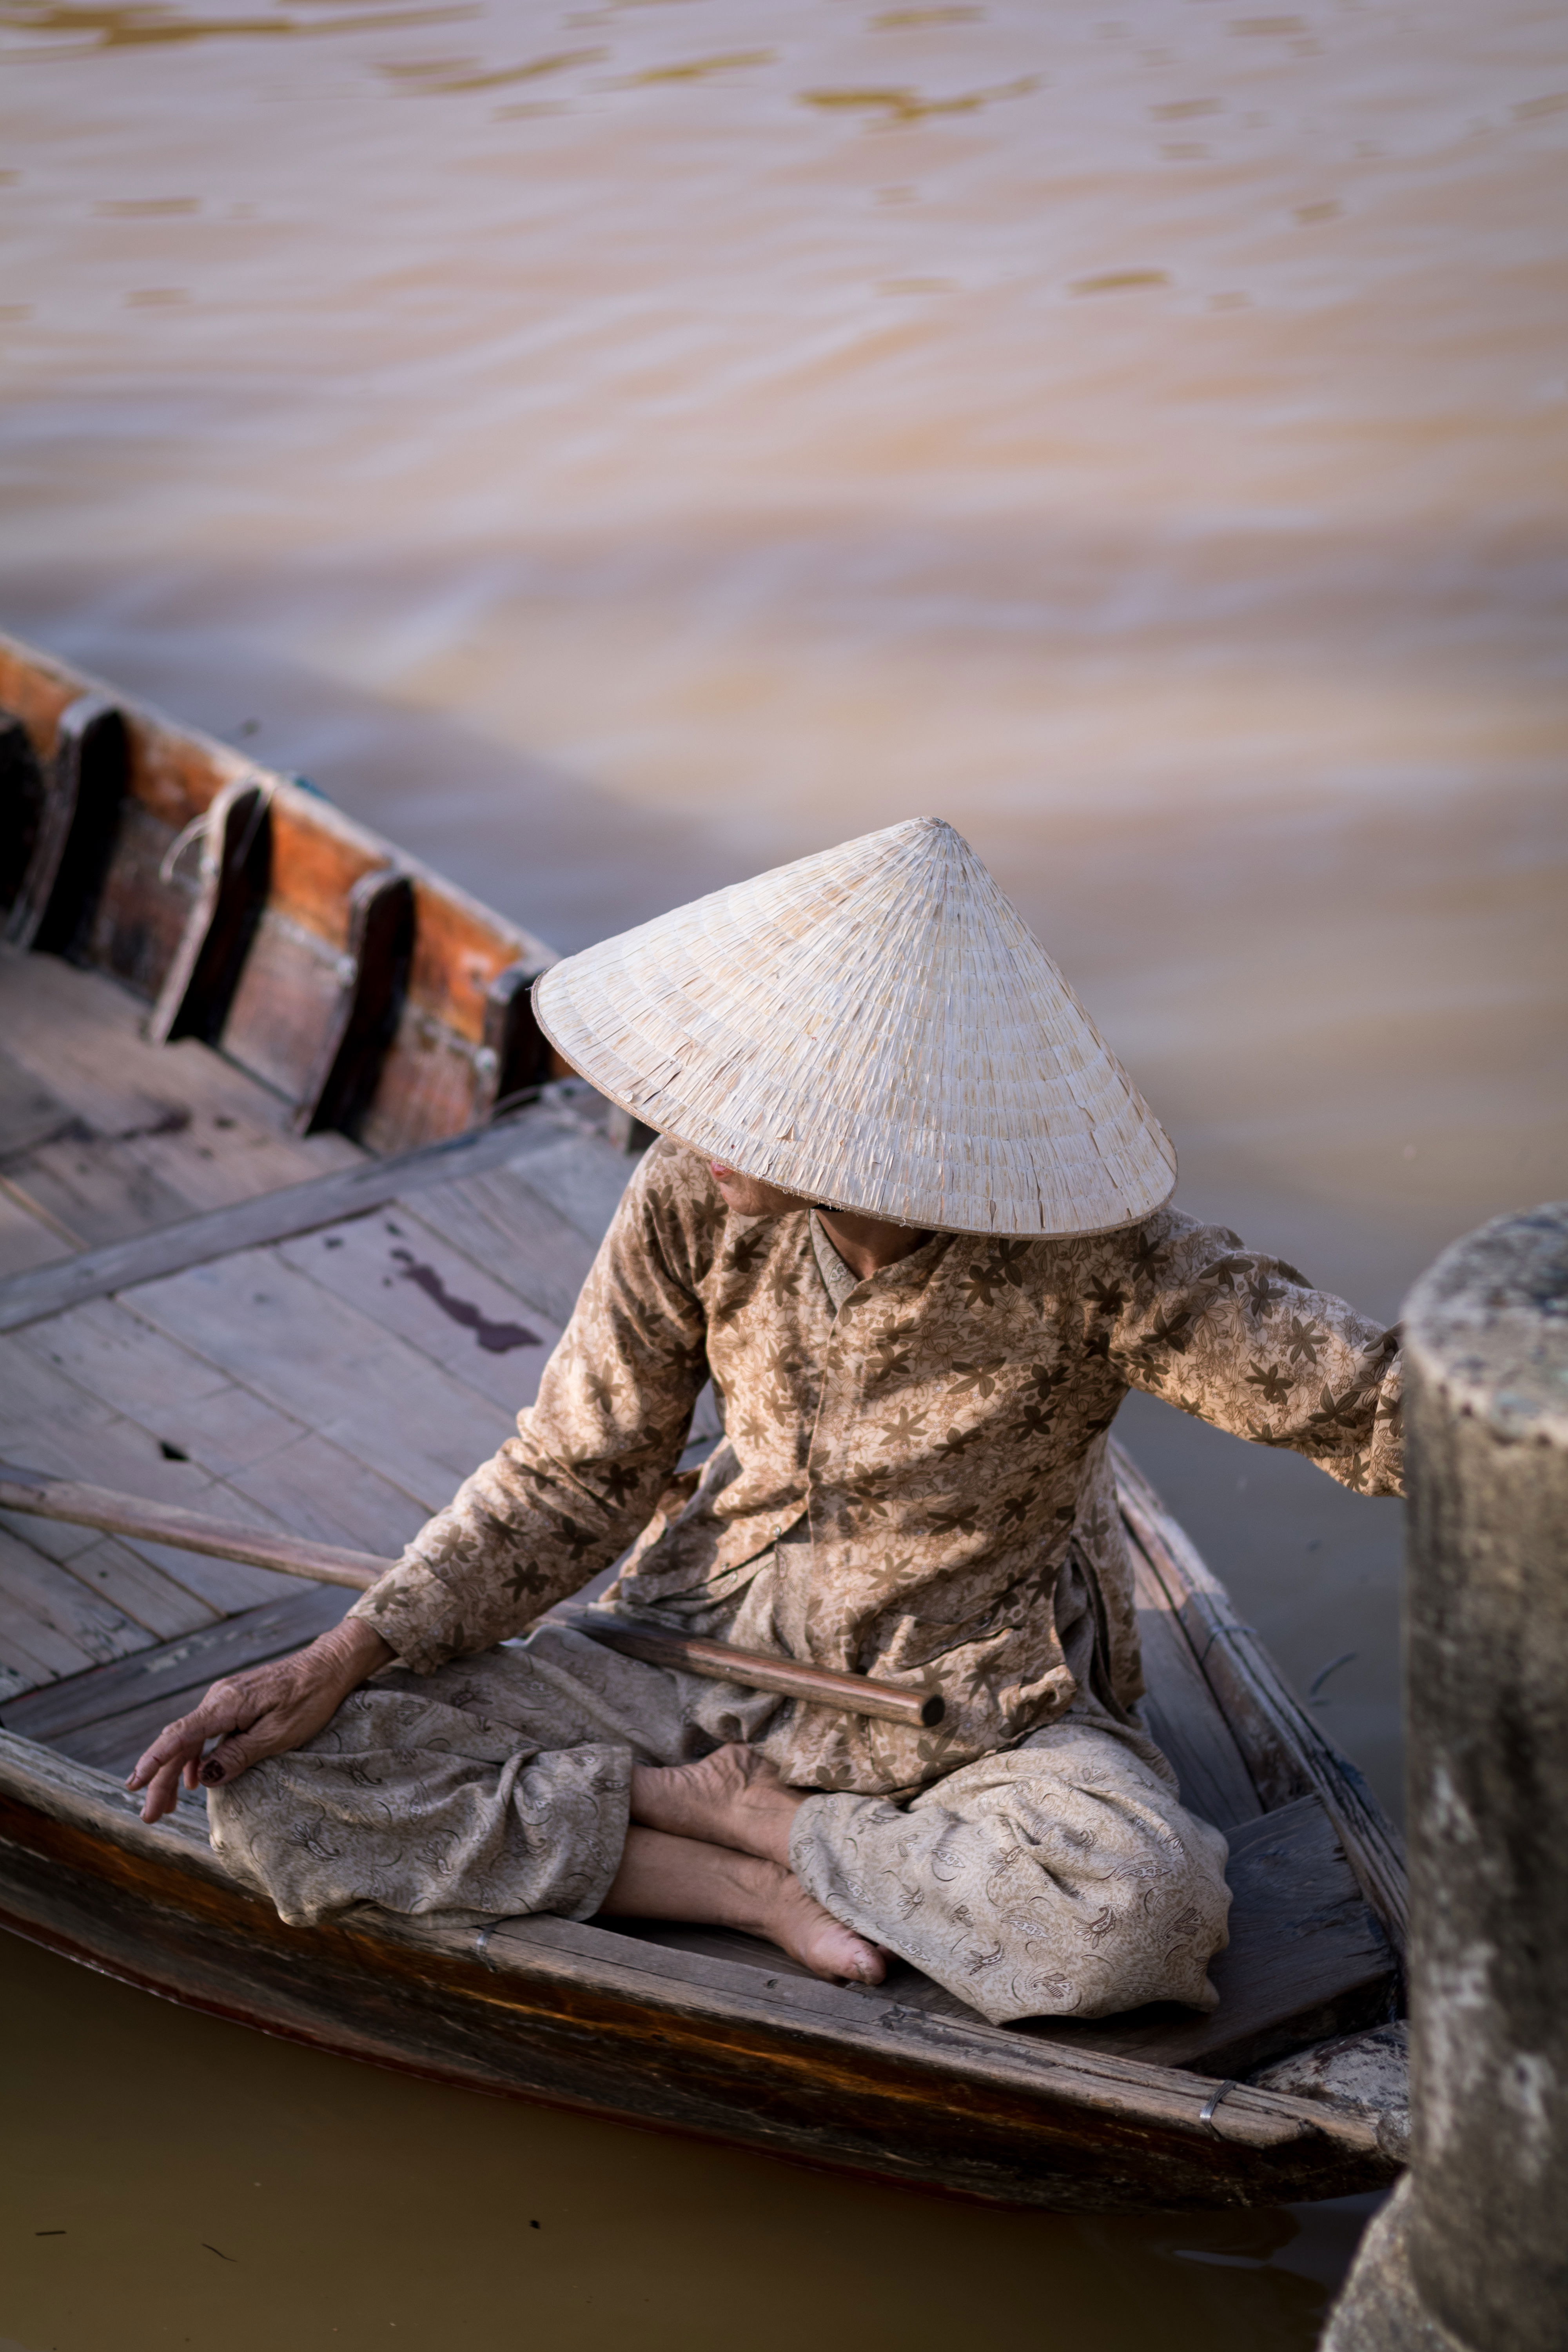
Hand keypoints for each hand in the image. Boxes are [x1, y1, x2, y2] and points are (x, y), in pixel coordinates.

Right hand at [126, 1617, 393, 1824]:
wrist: (329, 1665)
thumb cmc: (311, 1698)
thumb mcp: (281, 1733)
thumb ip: (240, 1754)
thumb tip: (203, 1778)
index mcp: (227, 1704)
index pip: (180, 1735)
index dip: (154, 1761)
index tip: (134, 1784)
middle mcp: (218, 1698)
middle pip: (179, 1743)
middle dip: (160, 1780)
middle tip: (150, 1817)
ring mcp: (225, 1700)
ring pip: (189, 1740)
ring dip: (174, 1773)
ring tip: (165, 1808)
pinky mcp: (234, 1704)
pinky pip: (204, 1733)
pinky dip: (193, 1758)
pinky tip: (192, 1780)